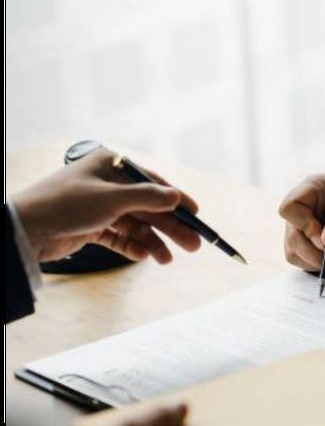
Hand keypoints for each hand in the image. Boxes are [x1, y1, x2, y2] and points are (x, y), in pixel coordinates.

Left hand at [11, 148, 201, 262]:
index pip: (153, 182)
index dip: (176, 199)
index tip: (197, 214)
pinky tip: (144, 257)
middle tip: (193, 245)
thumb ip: (147, 198)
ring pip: (135, 225)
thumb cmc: (66, 204)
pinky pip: (119, 237)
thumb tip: (176, 197)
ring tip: (166, 260)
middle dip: (169, 227)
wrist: (27, 229)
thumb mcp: (112, 198)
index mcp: (111, 165)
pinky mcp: (91, 227)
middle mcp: (106, 183)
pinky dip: (132, 247)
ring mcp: (99, 206)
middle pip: (147, 207)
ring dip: (152, 242)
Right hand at [278, 174, 324, 270]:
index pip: (290, 208)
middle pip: (291, 236)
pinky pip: (303, 262)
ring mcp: (302, 229)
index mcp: (311, 190)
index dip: (303, 226)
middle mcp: (302, 210)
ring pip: (293, 252)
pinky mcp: (308, 246)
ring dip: (316, 262)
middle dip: (312, 252)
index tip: (324, 240)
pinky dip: (320, 266)